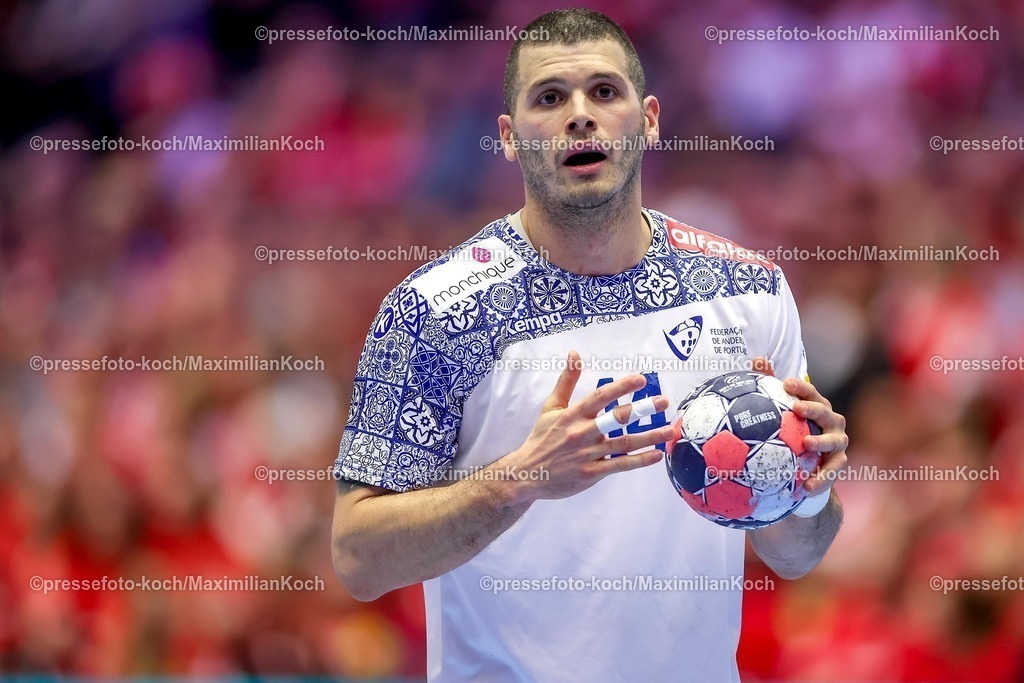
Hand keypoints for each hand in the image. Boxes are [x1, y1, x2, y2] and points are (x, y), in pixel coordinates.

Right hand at [506, 350, 675, 502]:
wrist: (527, 474)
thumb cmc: (541, 437)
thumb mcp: (550, 407)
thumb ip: (566, 381)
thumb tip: (574, 353)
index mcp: (572, 415)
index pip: (599, 397)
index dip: (620, 387)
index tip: (640, 379)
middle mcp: (581, 433)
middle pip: (615, 419)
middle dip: (642, 409)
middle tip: (663, 401)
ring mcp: (587, 455)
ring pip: (624, 444)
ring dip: (649, 436)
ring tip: (670, 429)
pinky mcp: (591, 474)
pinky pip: (620, 466)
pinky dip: (640, 461)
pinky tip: (657, 455)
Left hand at [753, 357, 848, 496]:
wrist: (809, 463)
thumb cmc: (793, 430)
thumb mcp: (781, 409)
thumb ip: (769, 384)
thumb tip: (757, 359)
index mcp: (817, 406)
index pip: (810, 392)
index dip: (800, 387)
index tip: (786, 383)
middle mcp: (831, 421)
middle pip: (824, 412)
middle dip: (813, 408)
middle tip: (796, 408)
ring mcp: (837, 442)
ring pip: (833, 441)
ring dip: (821, 441)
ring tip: (806, 443)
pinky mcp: (838, 463)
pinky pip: (832, 470)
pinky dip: (821, 477)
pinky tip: (806, 485)